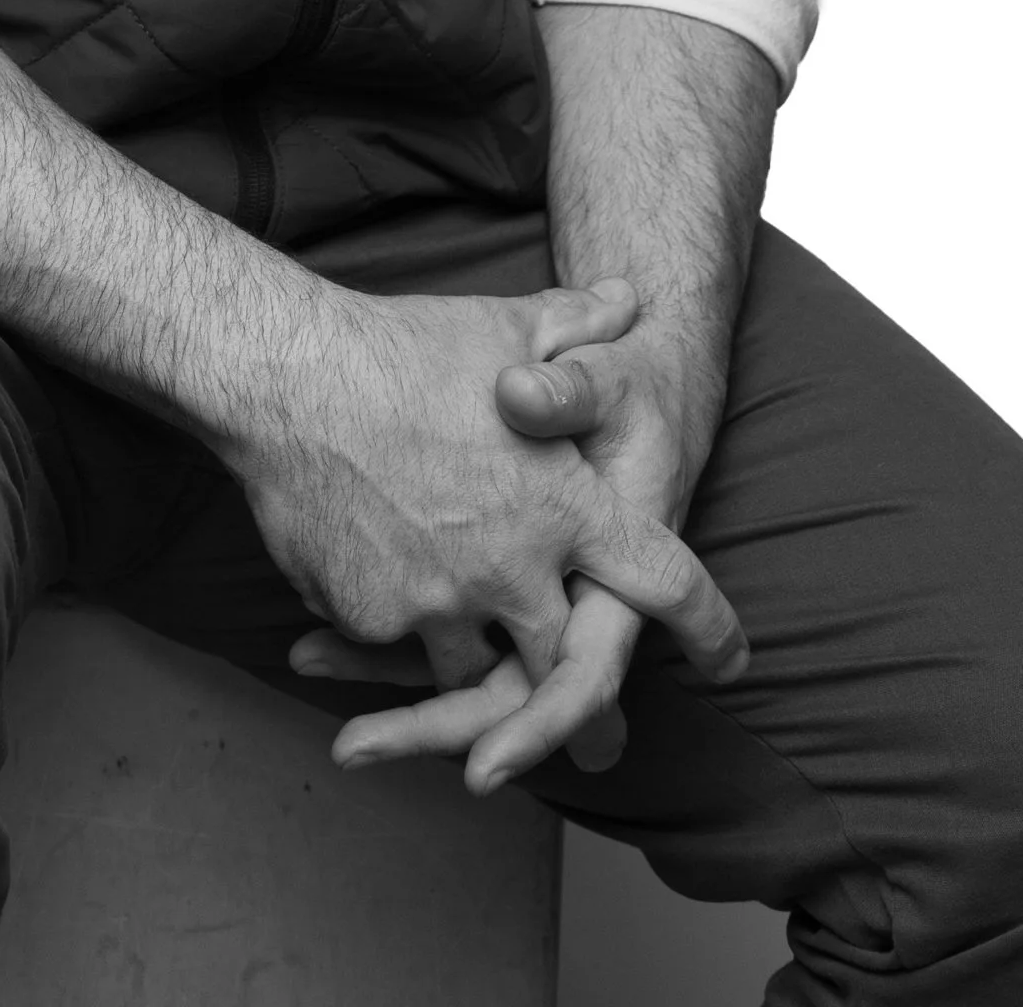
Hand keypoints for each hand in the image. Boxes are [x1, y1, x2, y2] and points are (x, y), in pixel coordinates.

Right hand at [232, 278, 743, 746]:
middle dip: (572, 691)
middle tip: (590, 726)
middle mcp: (514, 569)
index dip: (708, 625)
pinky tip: (377, 580)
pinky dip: (393, 626)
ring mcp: (440, 603)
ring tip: (463, 652)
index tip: (732, 661)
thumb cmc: (405, 346)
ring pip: (473, 667)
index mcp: (567, 505)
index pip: (664, 580)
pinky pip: (394, 644)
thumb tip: (628, 296)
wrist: (290, 376)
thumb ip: (579, 326)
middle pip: (561, 658)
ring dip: (473, 659)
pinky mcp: (372, 619)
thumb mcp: (510, 324)